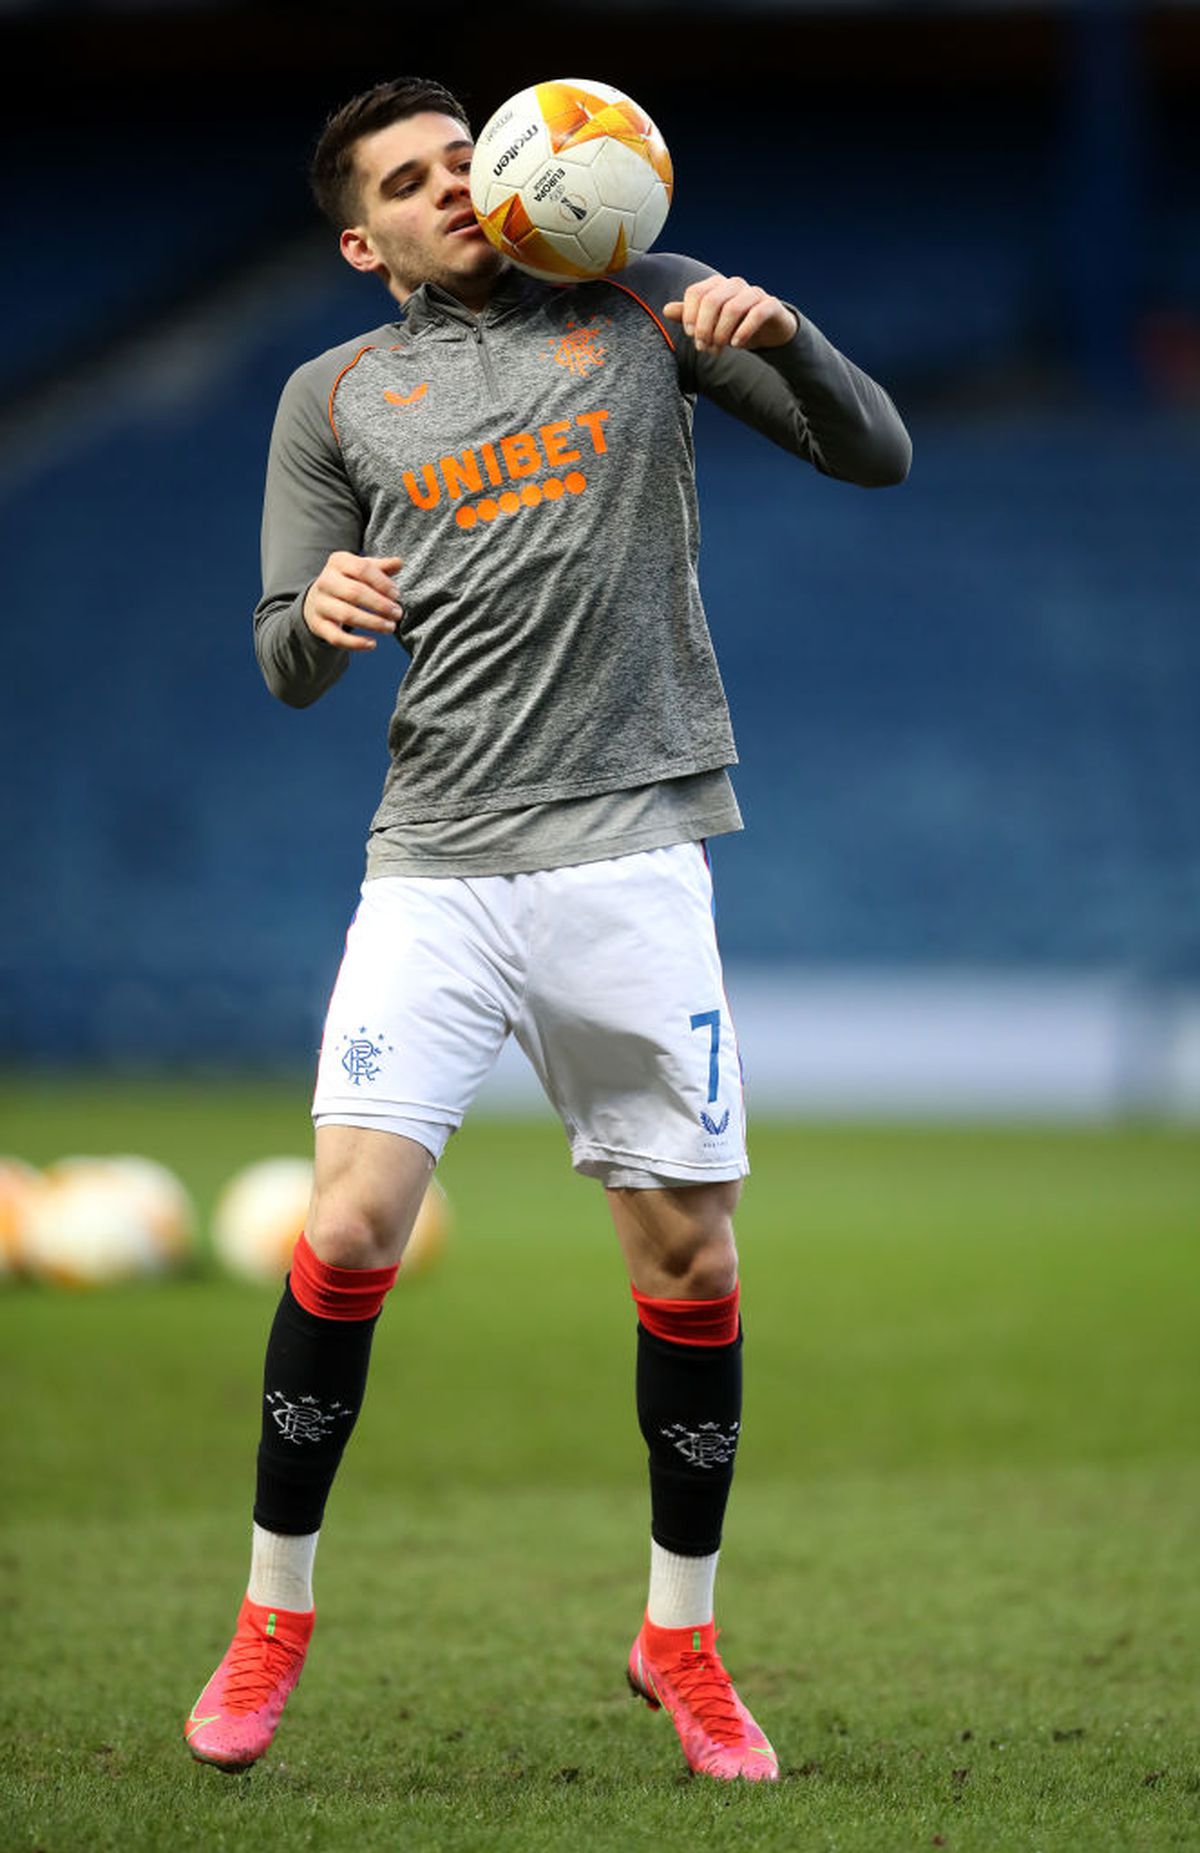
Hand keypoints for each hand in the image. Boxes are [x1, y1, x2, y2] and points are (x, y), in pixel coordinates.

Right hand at [302, 552, 402, 651]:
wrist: (317, 600)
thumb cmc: (348, 582)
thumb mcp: (362, 570)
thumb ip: (381, 567)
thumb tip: (399, 563)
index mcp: (338, 562)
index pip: (362, 568)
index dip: (382, 583)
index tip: (396, 595)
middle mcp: (325, 581)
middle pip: (355, 592)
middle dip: (380, 605)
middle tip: (397, 614)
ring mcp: (320, 604)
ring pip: (346, 615)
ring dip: (372, 623)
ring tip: (390, 627)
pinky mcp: (318, 625)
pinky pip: (336, 637)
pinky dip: (355, 643)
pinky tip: (372, 644)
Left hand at [663, 275, 797, 353]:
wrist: (768, 331)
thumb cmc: (734, 325)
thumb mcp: (709, 323)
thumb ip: (689, 316)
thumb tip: (666, 310)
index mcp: (717, 285)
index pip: (696, 292)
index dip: (689, 315)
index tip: (690, 334)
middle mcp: (735, 284)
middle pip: (712, 300)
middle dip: (704, 328)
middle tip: (703, 348)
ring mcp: (754, 292)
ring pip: (733, 308)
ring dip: (722, 334)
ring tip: (719, 349)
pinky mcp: (770, 304)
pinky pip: (756, 314)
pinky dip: (743, 331)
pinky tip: (736, 345)